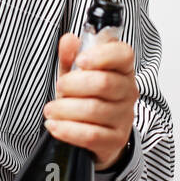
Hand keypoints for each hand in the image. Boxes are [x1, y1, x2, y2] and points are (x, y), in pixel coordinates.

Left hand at [42, 33, 138, 169]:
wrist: (95, 133)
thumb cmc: (85, 98)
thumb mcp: (75, 74)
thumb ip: (70, 56)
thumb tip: (69, 41)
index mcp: (122, 69)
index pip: (123, 54)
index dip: (101, 55)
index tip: (80, 60)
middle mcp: (128, 91)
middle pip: (104, 83)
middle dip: (73, 84)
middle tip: (60, 87)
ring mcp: (124, 116)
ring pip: (94, 109)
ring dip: (65, 109)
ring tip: (51, 109)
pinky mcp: (115, 139)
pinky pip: (90, 135)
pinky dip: (67, 129)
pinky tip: (55, 125)